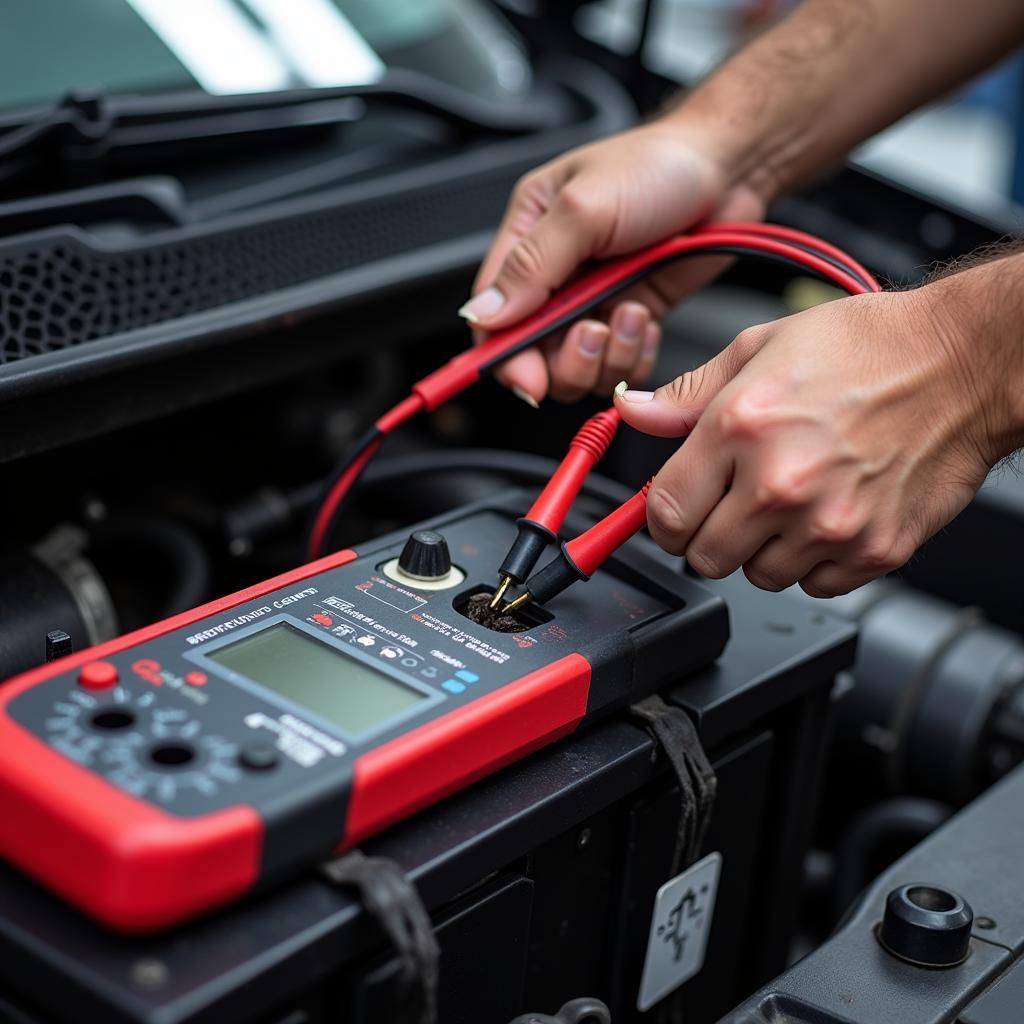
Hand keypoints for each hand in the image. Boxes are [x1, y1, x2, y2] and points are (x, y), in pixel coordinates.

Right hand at [461, 121, 766, 403]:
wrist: (728, 167)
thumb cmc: (657, 166)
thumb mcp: (582, 208)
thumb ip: (530, 265)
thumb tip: (483, 314)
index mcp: (526, 238)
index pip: (494, 315)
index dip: (505, 354)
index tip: (528, 380)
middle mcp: (557, 275)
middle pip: (535, 354)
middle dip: (566, 359)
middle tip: (594, 331)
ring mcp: (595, 300)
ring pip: (579, 367)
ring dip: (608, 355)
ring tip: (633, 311)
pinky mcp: (632, 316)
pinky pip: (621, 365)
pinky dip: (635, 356)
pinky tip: (648, 319)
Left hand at [613, 284, 1015, 596]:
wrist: (963, 364)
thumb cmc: (867, 349)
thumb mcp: (760, 349)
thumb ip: (687, 395)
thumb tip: (632, 412)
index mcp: (741, 427)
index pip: (664, 513)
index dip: (662, 518)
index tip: (675, 512)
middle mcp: (781, 483)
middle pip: (704, 558)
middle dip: (708, 536)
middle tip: (733, 505)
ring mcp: (830, 525)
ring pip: (759, 578)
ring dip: (763, 550)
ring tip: (791, 502)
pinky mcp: (874, 551)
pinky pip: (814, 586)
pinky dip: (813, 561)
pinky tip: (828, 515)